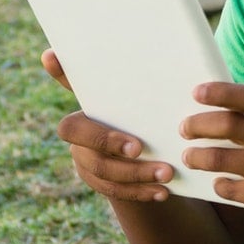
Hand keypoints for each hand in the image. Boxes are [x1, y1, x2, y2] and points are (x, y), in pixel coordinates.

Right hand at [43, 50, 180, 202]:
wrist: (156, 158)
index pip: (70, 81)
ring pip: (100, 167)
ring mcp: (83, 155)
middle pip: (78, 133)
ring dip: (135, 173)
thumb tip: (190, 50)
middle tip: (139, 148)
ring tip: (167, 174)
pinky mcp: (96, 180)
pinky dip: (139, 191)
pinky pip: (113, 189)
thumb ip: (163, 88)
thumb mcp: (163, 102)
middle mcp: (80, 127)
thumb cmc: (159, 121)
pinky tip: (162, 192)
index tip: (52, 54)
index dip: (59, 70)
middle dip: (108, 141)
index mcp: (95, 101)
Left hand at [178, 81, 243, 228]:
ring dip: (196, 156)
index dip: (222, 93)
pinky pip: (227, 187)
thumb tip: (215, 106)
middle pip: (230, 125)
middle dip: (198, 125)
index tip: (197, 92)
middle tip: (185, 127)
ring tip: (189, 156)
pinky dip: (218, 183)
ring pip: (219, 159)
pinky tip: (219, 181)